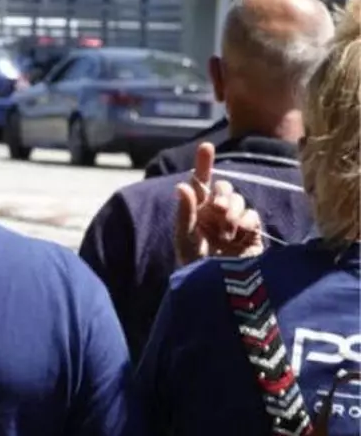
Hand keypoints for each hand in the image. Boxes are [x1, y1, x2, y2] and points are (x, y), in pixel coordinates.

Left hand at [174, 142, 264, 266]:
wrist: (215, 289)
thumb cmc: (193, 266)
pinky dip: (246, 220)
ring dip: (233, 209)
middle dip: (223, 194)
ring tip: (226, 229)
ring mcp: (235, 223)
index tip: (206, 146)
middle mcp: (216, 214)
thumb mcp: (184, 239)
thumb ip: (185, 212)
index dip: (204, 164)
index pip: (201, 183)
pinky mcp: (253, 234)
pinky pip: (253, 216)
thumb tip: (183, 184)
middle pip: (225, 189)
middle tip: (218, 208)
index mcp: (197, 211)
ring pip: (240, 200)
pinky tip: (239, 233)